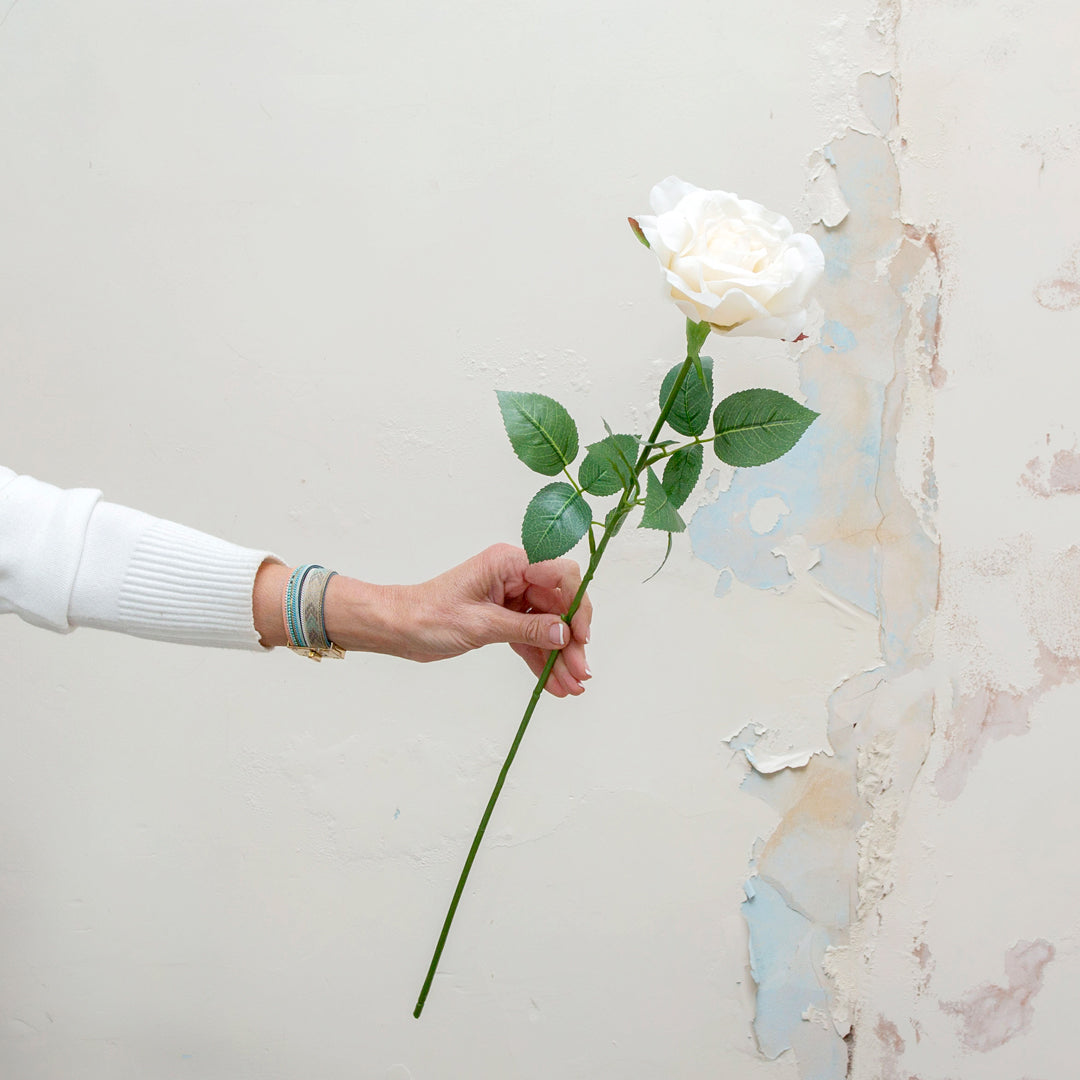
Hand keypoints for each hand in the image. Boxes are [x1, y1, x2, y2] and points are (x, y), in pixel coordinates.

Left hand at [384, 544, 592, 697]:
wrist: (398, 628)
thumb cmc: (429, 615)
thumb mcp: (481, 624)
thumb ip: (526, 629)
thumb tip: (564, 634)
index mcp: (509, 563)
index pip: (560, 575)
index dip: (576, 604)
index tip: (580, 636)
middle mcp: (515, 578)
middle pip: (559, 606)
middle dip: (571, 641)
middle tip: (581, 673)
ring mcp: (511, 600)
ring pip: (548, 627)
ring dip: (560, 657)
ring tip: (571, 687)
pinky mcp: (503, 620)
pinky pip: (531, 639)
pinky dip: (541, 660)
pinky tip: (554, 684)